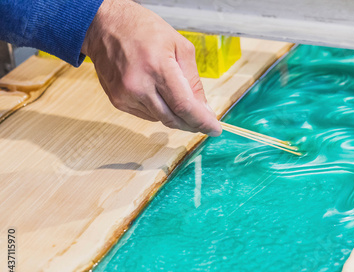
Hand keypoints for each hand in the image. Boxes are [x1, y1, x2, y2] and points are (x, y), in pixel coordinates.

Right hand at [81, 0, 221, 135]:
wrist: (104, 26)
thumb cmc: (143, 29)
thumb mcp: (179, 46)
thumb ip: (193, 80)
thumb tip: (204, 108)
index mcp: (157, 66)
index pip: (184, 105)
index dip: (202, 121)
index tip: (215, 129)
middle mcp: (139, 85)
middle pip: (172, 119)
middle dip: (192, 124)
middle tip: (204, 123)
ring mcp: (126, 95)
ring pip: (160, 119)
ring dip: (176, 116)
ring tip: (179, 100)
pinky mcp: (117, 101)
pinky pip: (147, 115)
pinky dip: (159, 111)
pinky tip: (158, 94)